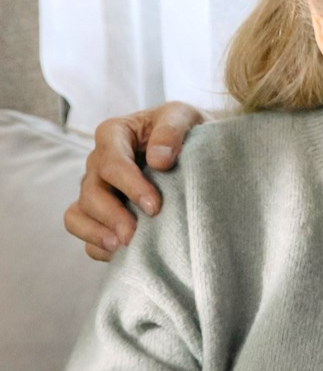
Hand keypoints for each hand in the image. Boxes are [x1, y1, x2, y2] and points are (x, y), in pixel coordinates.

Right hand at [63, 102, 206, 260]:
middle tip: (135, 234)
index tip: (154, 206)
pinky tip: (120, 254)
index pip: (111, 162)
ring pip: (78, 214)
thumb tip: (158, 160)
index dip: (129, 185)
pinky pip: (85, 232)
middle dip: (112, 215)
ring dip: (97, 233)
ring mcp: (96, 188)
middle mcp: (99, 162)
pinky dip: (96, 245)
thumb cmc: (186, 129)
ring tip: (122, 246)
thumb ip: (171, 130)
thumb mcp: (183, 116)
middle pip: (91, 192)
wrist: (196, 147)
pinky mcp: (100, 212)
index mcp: (115, 134)